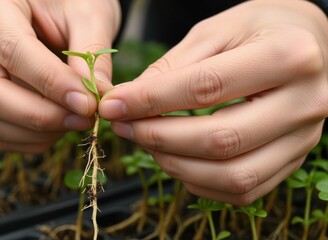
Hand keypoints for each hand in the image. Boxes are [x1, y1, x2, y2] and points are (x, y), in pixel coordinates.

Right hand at [0, 0, 119, 152]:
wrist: (57, 5)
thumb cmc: (72, 1)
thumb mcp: (89, 14)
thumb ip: (91, 57)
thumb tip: (96, 102)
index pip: (12, 51)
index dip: (52, 84)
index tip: (88, 104)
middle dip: (40, 116)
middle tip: (84, 119)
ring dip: (36, 132)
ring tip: (76, 120)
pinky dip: (30, 138)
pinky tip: (59, 125)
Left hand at [100, 0, 327, 204]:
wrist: (310, 43)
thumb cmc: (261, 28)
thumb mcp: (216, 30)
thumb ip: (173, 66)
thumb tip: (129, 101)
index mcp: (288, 55)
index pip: (205, 87)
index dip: (151, 101)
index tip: (114, 105)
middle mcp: (305, 102)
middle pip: (220, 139)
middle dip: (159, 138)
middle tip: (124, 127)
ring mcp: (304, 138)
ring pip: (233, 175)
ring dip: (177, 165)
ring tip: (147, 143)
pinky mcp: (294, 159)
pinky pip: (243, 190)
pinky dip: (201, 182)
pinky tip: (179, 160)